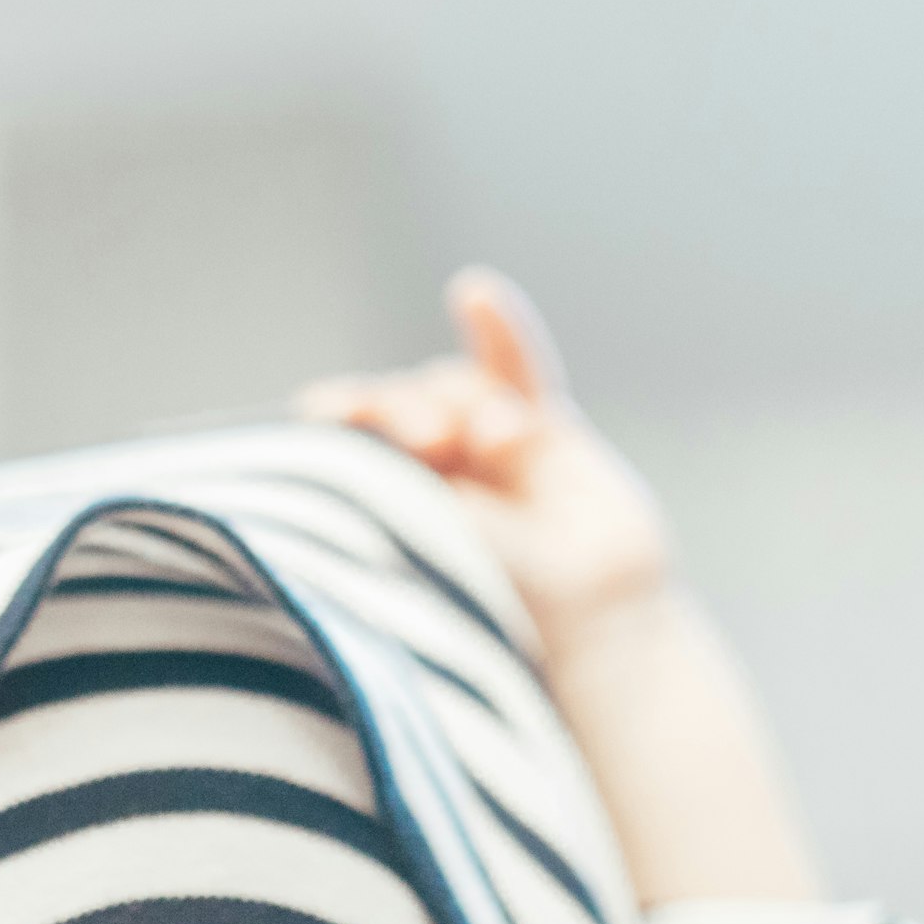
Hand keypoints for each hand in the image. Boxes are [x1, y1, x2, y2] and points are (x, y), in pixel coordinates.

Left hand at [297, 271, 670, 654]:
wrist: (593, 629)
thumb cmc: (495, 612)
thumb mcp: (426, 550)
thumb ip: (392, 488)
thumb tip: (334, 414)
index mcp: (375, 506)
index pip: (341, 435)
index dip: (342, 415)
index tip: (330, 416)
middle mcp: (423, 473)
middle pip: (399, 400)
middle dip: (408, 408)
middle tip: (428, 440)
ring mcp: (482, 449)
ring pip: (454, 386)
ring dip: (469, 403)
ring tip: (498, 444)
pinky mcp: (544, 431)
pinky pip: (514, 368)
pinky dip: (498, 330)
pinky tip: (474, 293)